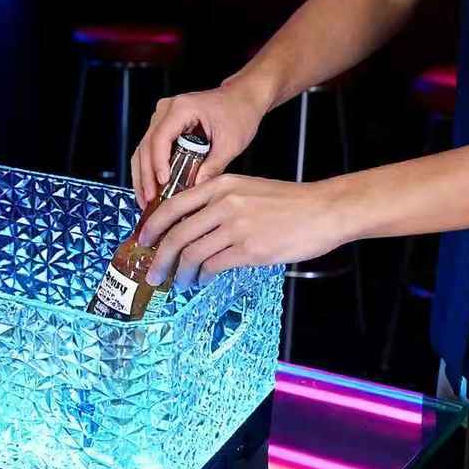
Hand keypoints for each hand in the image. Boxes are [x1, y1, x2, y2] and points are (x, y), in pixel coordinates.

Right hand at [131, 82, 268, 209]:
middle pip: (146, 146)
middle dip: (145, 176)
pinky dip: (149, 170)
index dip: (158, 162)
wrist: (242, 98)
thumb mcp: (231, 143)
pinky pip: (150, 150)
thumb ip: (213, 166)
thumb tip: (195, 189)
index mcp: (182, 108)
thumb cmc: (239, 113)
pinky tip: (151, 188)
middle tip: (149, 200)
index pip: (160, 138)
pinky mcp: (164, 127)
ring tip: (146, 200)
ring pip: (143, 150)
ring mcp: (162, 117)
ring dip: (143, 176)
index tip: (162, 183)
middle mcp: (166, 110)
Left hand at [138, 174, 346, 289]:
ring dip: (180, 273)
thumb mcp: (246, 189)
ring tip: (179, 282)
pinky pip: (213, 266)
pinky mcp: (250, 249)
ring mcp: (236, 226)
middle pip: (176, 234)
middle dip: (159, 259)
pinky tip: (201, 281)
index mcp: (220, 185)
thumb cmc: (287, 203)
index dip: (152, 227)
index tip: (143, 242)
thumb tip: (187, 226)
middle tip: (152, 274)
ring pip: (192, 254)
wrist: (324, 210)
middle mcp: (224, 203)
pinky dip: (202, 277)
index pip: (173, 206)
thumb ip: (217, 201)